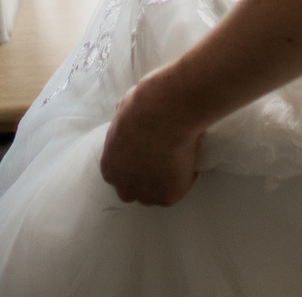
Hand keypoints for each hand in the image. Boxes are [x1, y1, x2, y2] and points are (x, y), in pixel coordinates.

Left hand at [99, 74, 202, 205]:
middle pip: (134, 190)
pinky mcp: (167, 197)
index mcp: (110, 164)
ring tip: (180, 161)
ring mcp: (145, 193)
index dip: (131, 168)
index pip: (117, 175)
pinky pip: (179, 190)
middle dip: (146, 180)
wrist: (164, 113)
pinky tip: (191, 160)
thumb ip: (124, 123)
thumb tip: (129, 114)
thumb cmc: (144, 104)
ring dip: (166, 181)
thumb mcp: (124, 110)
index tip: (145, 157)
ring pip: (157, 194)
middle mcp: (123, 184)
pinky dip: (186, 178)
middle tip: (163, 161)